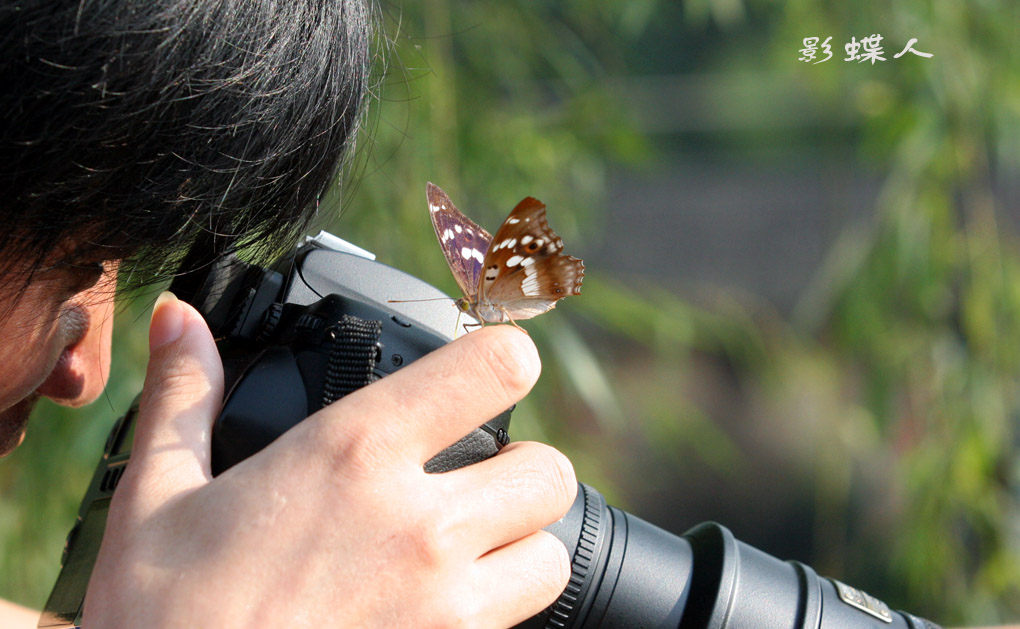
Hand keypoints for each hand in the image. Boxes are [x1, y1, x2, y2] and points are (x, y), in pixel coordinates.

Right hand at [84, 293, 575, 627]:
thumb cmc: (161, 621)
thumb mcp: (155, 502)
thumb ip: (183, 397)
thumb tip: (177, 316)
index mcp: (355, 455)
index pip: (495, 367)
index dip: (504, 359)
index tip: (487, 370)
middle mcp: (420, 526)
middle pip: (549, 470)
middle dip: (521, 469)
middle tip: (474, 479)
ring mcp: (447, 606)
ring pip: (549, 557)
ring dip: (521, 547)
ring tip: (467, 549)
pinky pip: (517, 624)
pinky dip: (496, 611)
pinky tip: (434, 610)